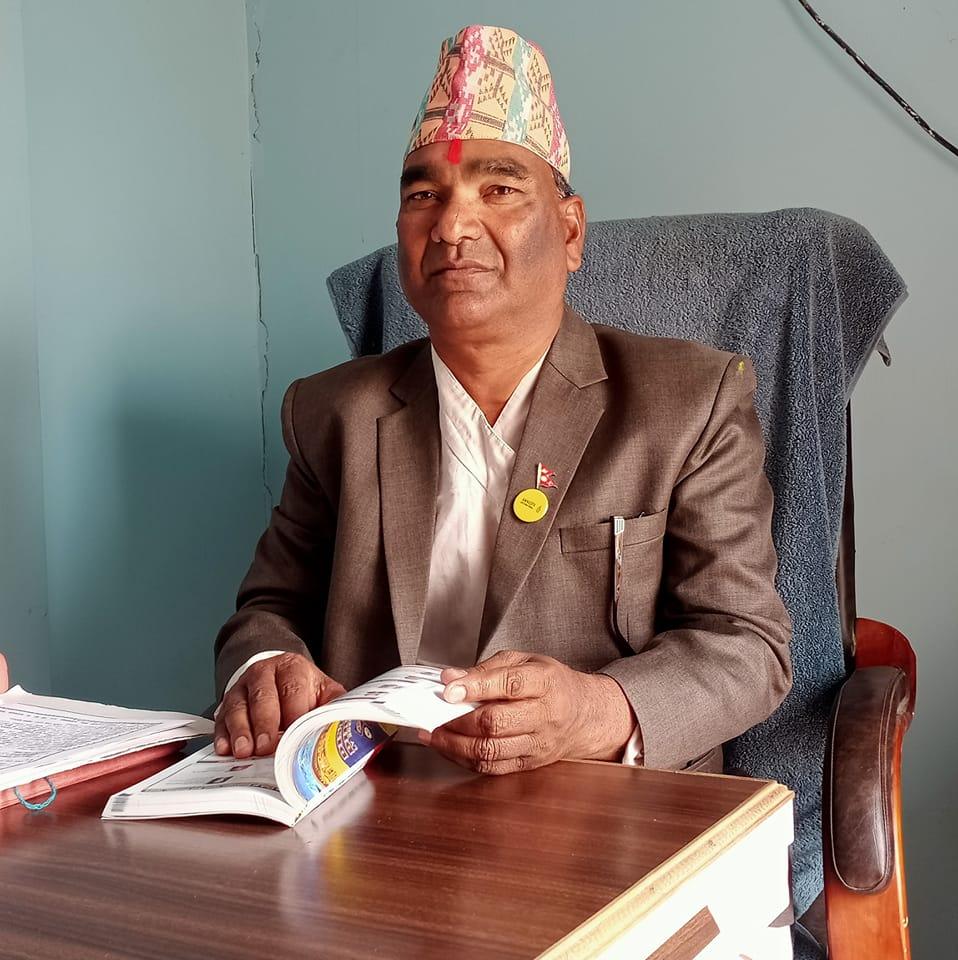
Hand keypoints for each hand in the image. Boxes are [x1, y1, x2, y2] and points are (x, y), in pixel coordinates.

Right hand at [214, 652, 344, 758]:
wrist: (279, 674)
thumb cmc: (305, 690)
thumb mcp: (325, 691)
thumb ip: (336, 705)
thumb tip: (354, 724)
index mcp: (293, 668)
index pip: (292, 689)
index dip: (293, 712)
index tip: (294, 732)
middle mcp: (264, 673)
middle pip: (262, 696)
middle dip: (264, 722)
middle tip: (266, 746)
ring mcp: (242, 687)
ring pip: (237, 705)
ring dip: (240, 730)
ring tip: (244, 752)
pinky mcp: (226, 702)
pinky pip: (221, 717)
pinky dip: (222, 734)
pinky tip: (224, 749)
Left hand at [419, 650, 635, 774]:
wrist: (583, 714)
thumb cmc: (551, 683)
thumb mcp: (525, 661)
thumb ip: (487, 669)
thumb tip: (451, 678)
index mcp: (545, 682)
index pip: (509, 685)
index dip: (475, 687)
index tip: (448, 688)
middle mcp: (544, 715)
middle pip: (496, 723)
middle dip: (457, 720)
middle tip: (433, 713)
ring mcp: (537, 743)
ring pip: (491, 750)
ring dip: (455, 744)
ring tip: (433, 733)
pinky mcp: (530, 763)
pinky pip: (493, 767)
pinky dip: (465, 759)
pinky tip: (449, 747)